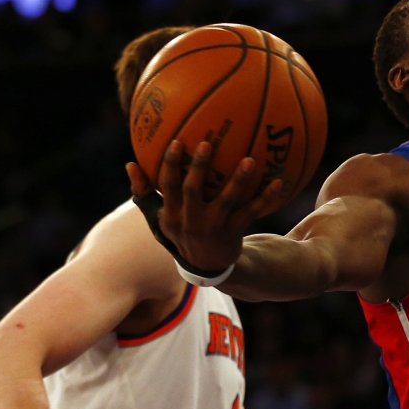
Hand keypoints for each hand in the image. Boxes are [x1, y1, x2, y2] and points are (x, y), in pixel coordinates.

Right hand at [126, 140, 285, 271]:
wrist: (206, 267)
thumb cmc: (181, 233)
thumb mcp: (159, 219)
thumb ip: (144, 194)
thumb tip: (130, 165)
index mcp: (171, 214)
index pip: (168, 186)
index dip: (170, 165)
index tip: (176, 142)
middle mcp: (190, 221)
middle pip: (193, 191)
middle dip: (198, 167)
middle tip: (207, 143)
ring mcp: (212, 228)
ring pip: (226, 201)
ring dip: (238, 180)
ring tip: (250, 160)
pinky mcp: (233, 233)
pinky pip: (251, 212)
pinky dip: (265, 198)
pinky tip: (278, 183)